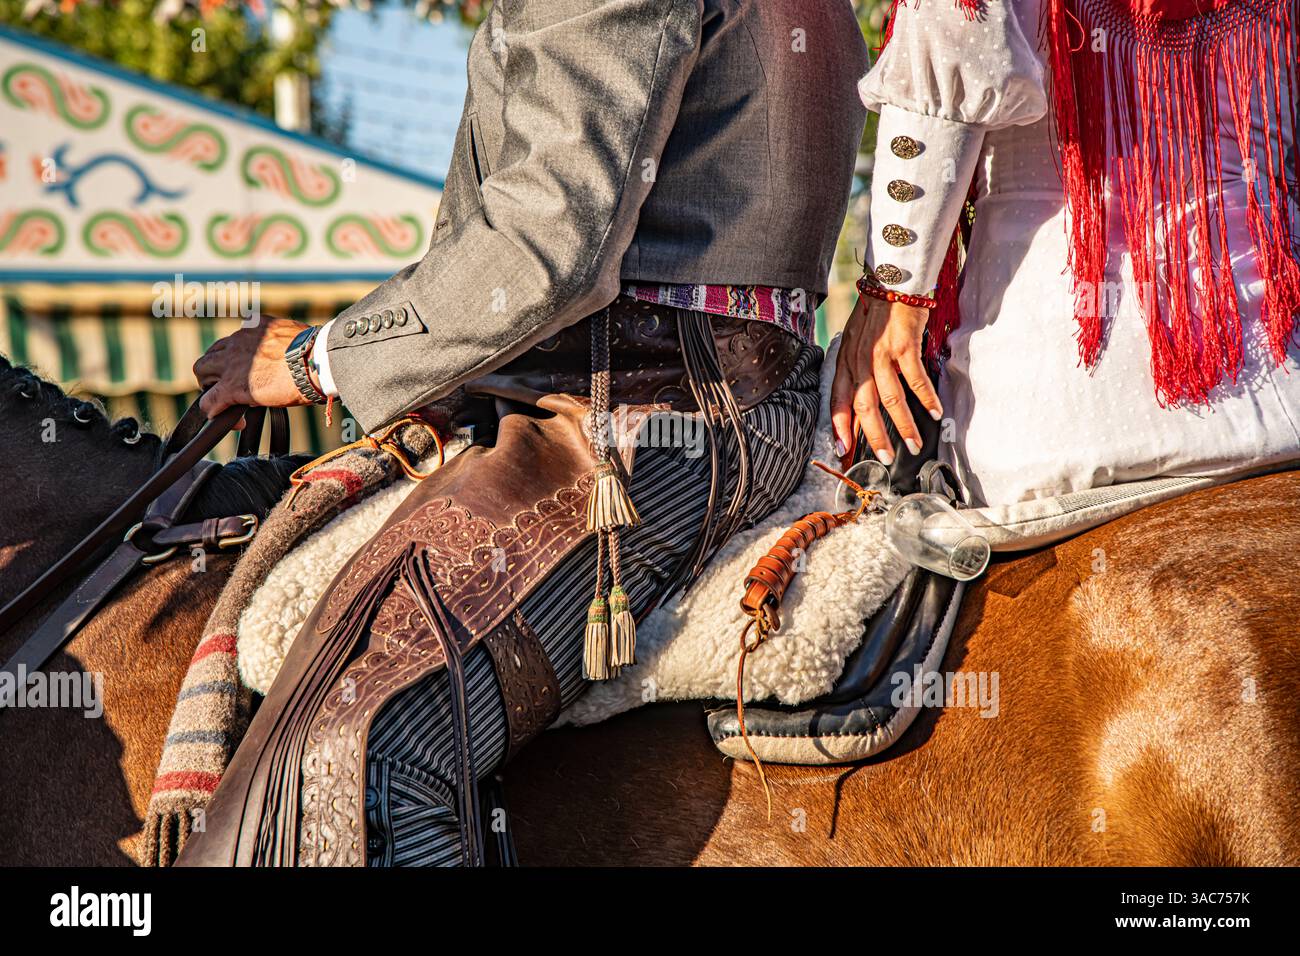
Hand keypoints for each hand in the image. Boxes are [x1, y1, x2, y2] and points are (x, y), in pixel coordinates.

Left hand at [192, 316, 313, 419]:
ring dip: (210, 385)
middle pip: (212, 353)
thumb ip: (282, 343)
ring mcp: (232, 364)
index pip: (233, 340)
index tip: (246, 369)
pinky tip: (227, 418)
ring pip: (202, 371)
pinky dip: (214, 410)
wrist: (316, 364)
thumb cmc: (316, 354)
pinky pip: (210, 400)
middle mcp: (238, 341)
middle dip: (216, 369)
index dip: (236, 357)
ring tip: (222, 400)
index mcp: (255, 328)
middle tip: (228, 384)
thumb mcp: (296, 337)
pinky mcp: (232, 387)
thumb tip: (288, 358)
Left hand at [831, 294, 942, 471]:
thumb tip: (863, 400)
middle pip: (864, 407)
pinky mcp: (903, 346)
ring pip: (890, 399)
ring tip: (914, 444)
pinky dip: (926, 399)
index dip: (840, 427)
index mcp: (845, 361)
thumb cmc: (874, 313)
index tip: (843, 451)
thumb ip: (856, 369)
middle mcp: (859, 360)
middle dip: (874, 437)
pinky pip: (915, 379)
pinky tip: (934, 412)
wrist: (891, 281)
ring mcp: (881, 354)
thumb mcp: (855, 341)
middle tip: (886, 458)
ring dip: (904, 425)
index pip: (838, 400)